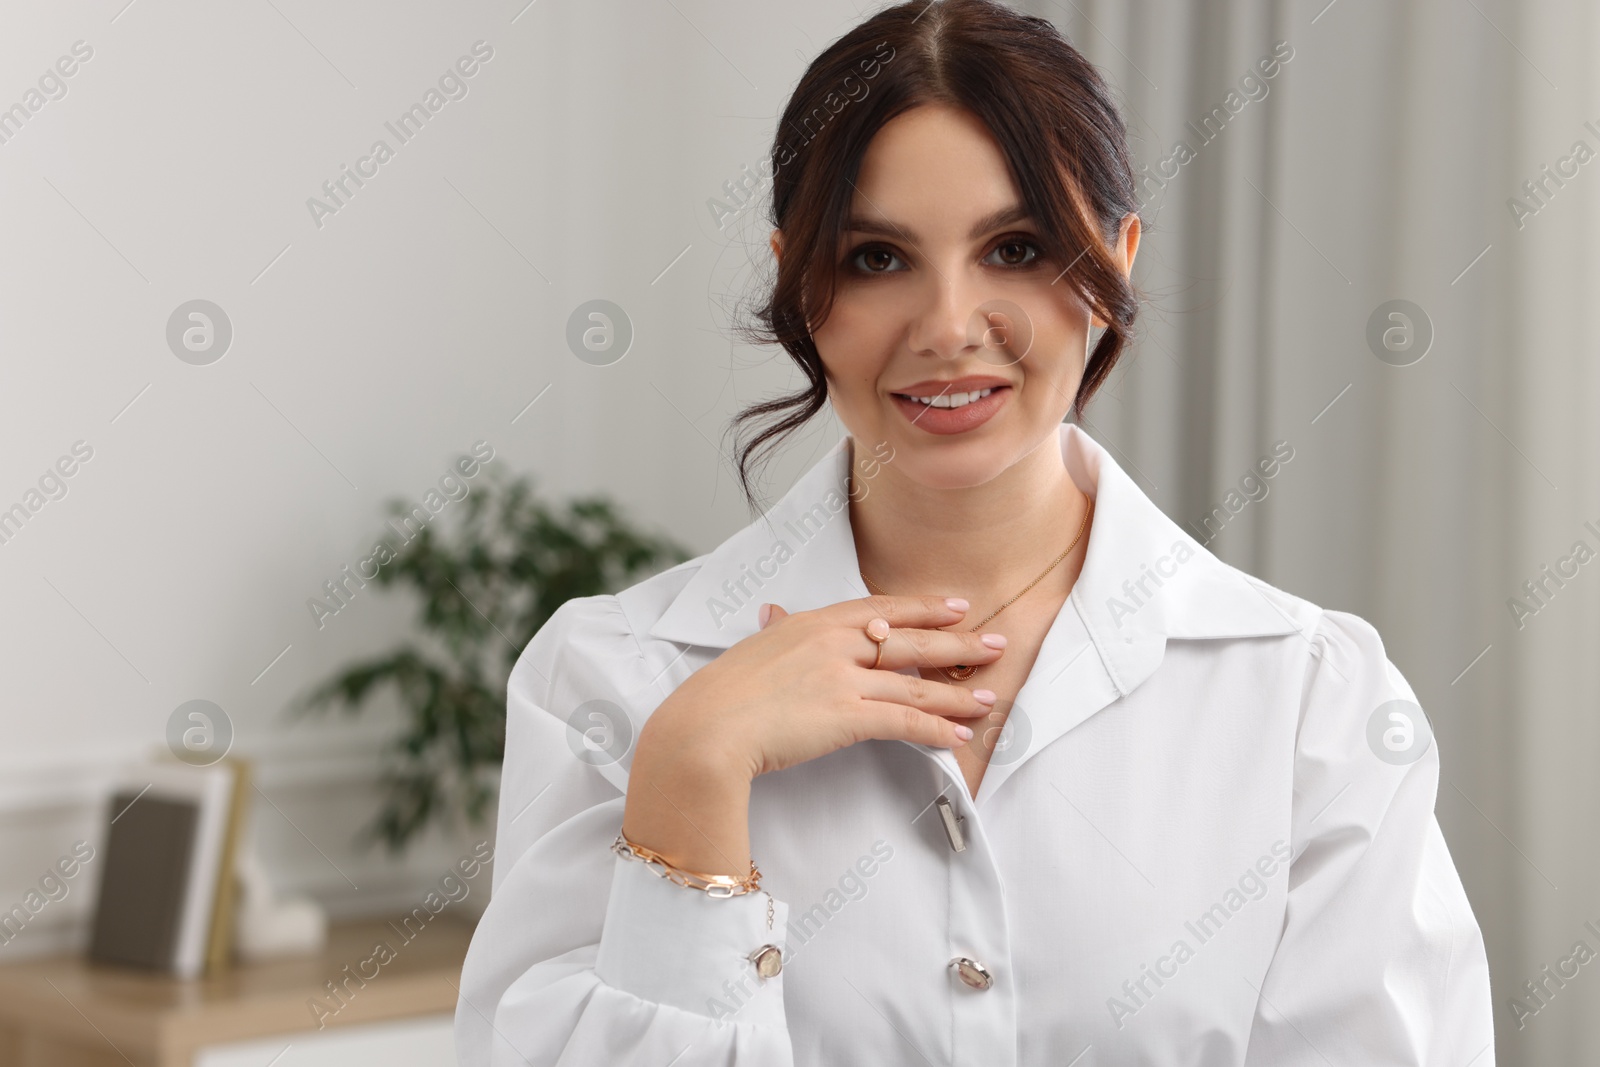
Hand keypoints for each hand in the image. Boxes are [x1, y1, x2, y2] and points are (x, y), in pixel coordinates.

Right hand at [645, 595, 1005, 783]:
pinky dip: (936, 729)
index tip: (956, 607)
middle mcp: (833, 643)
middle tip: (995, 643)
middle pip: (910, 640)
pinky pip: (904, 720)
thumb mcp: (752, 649)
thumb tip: (772, 613)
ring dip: (957, 692)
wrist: (706, 728)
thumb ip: (774, 630)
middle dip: (958, 643)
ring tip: (988, 696)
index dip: (923, 608)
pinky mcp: (846, 717)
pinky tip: (959, 736)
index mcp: (812, 623)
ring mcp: (842, 679)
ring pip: (915, 682)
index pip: (882, 608)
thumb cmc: (721, 695)